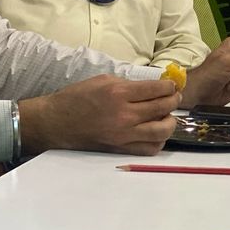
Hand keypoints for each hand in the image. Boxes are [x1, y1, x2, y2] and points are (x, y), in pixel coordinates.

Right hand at [17, 75, 179, 155]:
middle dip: (174, 100)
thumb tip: (152, 86)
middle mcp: (124, 115)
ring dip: (170, 122)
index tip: (172, 86)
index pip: (157, 90)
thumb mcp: (102, 80)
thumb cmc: (76, 98)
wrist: (54, 122)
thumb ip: (128, 83)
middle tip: (174, 98)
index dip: (170, 87)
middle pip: (163, 108)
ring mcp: (124, 135)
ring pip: (162, 130)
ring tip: (167, 116)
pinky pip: (150, 148)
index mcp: (118, 93)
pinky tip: (156, 132)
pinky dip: (158, 140)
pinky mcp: (121, 148)